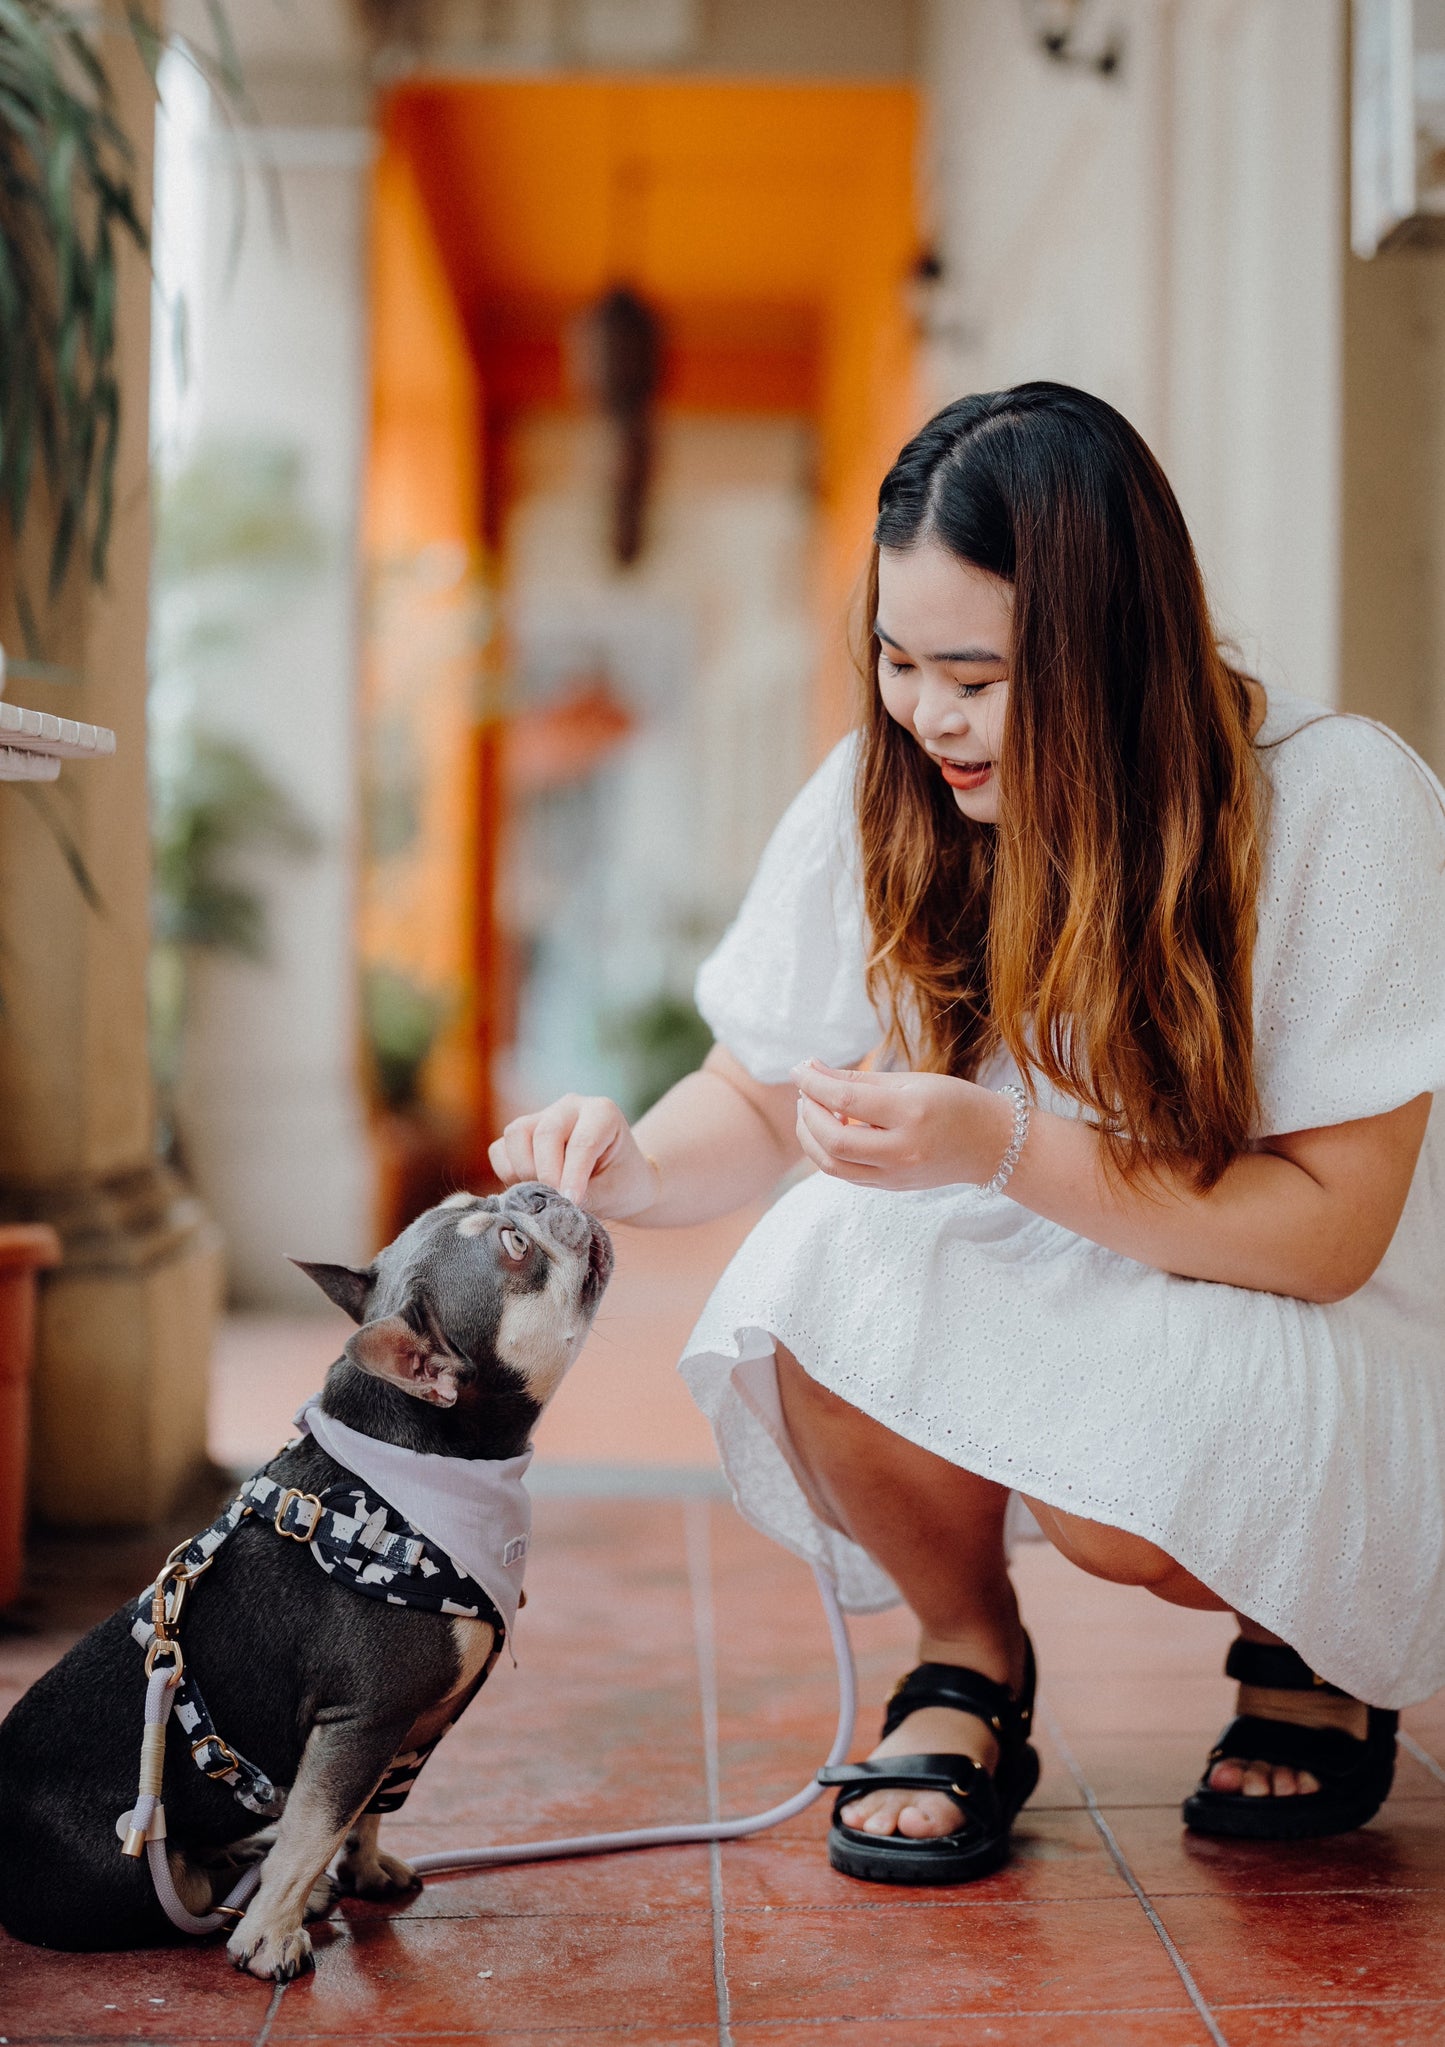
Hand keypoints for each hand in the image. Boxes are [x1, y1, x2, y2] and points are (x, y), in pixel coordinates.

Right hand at [488, 1094, 659, 1218]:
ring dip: (524, 1171)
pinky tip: (529, 1188)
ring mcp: (542, 1116)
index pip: (583, 1141)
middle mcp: (570, 1107)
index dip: (573, 1175)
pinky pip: (500, 1149)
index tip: (571, 1202)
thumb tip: (549, 1204)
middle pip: (545, 1133)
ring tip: (544, 1193)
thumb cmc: (621, 1184)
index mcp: (602, 1113)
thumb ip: (582, 1195)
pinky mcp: (521, 1134)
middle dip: (546, 1173)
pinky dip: (508, 1173)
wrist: (618, 1181)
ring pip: (516, 1134)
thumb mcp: (612, 1192)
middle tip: (556, 1202)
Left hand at [791, 1060, 1015, 1190]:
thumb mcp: (911, 1081)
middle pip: (832, 1140)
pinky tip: (831, 1129)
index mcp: (910, 1114)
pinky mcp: (891, 1187)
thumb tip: (810, 1070)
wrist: (991, 1145)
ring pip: (832, 1166)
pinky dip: (828, 1152)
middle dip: (807, 1114)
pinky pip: (847, 1173)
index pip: (845, 1100)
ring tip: (811, 1111)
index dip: (813, 1084)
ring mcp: (896, 1175)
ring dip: (810, 1138)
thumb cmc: (953, 1103)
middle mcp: (902, 1151)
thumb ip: (858, 1079)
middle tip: (804, 1092)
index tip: (799, 1068)